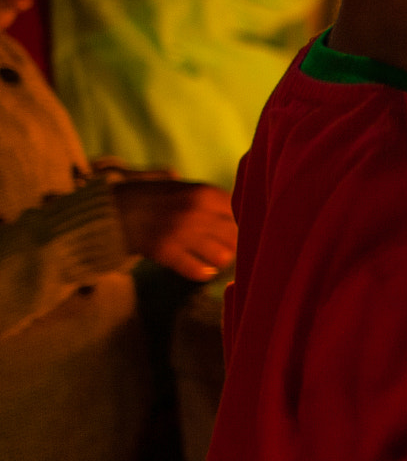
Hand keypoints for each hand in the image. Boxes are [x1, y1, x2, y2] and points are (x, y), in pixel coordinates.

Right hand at [113, 180, 236, 279]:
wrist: (110, 211)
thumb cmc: (151, 197)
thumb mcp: (182, 187)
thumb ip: (209, 197)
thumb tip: (240, 208)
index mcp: (204, 192)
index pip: (241, 211)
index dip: (243, 223)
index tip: (240, 229)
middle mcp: (197, 212)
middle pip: (236, 235)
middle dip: (234, 243)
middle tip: (228, 247)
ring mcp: (181, 233)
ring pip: (223, 256)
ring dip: (221, 259)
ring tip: (216, 258)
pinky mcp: (166, 253)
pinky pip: (198, 271)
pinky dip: (203, 272)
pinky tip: (203, 270)